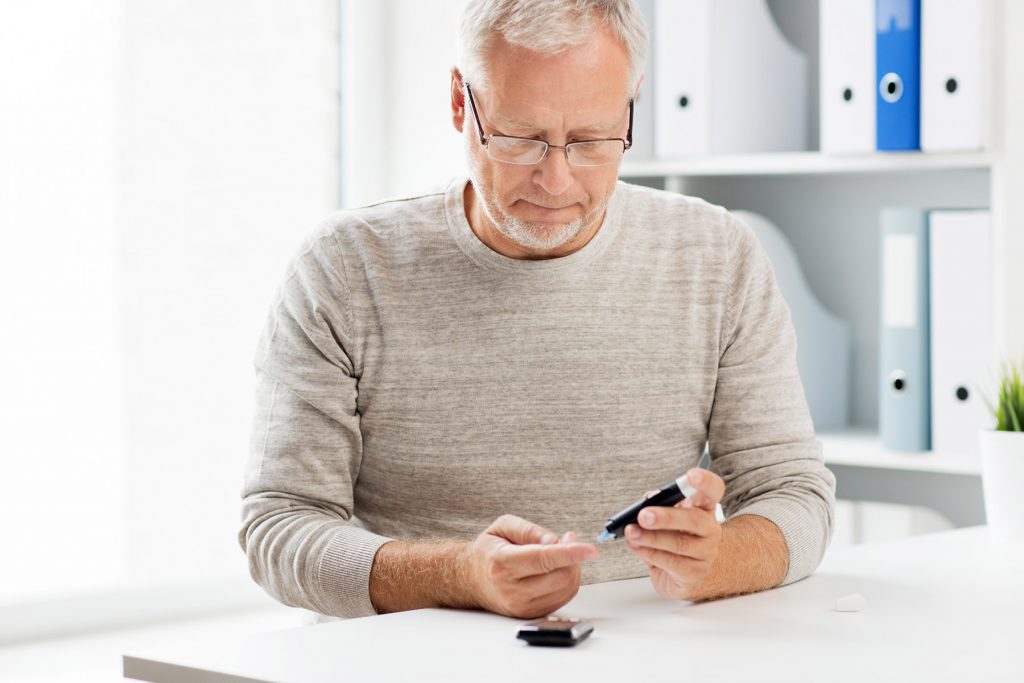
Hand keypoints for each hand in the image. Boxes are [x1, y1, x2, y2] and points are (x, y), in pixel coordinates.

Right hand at [459, 514, 599, 617]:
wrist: (471, 579)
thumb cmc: (489, 551)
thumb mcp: (503, 526)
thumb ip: (530, 531)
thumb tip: (557, 541)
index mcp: (502, 563)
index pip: (542, 559)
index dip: (570, 553)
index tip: (590, 550)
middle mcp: (511, 589)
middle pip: (560, 575)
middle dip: (573, 556)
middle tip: (567, 539)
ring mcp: (521, 606)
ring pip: (566, 588)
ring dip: (572, 569)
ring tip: (559, 554)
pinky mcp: (530, 614)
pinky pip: (563, 598)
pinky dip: (567, 581)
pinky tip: (555, 570)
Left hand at [624, 468, 724, 600]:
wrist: (681, 574)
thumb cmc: (673, 537)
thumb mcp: (667, 517)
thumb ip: (659, 504)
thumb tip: (649, 499)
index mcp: (704, 508)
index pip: (713, 490)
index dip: (705, 482)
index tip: (691, 475)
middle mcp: (710, 529)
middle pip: (694, 519)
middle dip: (666, 517)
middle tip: (643, 516)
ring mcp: (705, 553)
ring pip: (679, 543)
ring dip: (650, 537)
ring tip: (631, 532)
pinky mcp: (694, 573)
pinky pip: (670, 563)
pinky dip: (648, 553)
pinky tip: (635, 546)